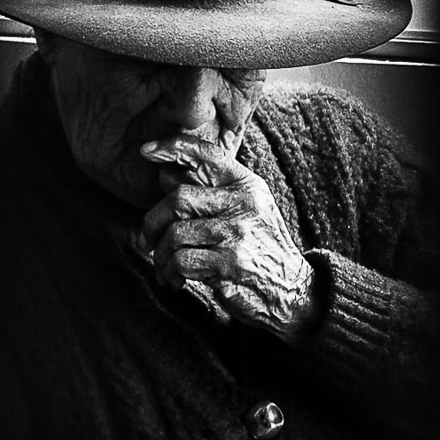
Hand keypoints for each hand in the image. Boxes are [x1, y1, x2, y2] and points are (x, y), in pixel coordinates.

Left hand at [133, 134, 319, 343]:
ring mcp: (237, 234)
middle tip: (147, 241)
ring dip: (161, 256)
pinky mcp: (230, 265)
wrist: (293, 292)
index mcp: (247, 186)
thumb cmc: (259, 250)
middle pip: (178, 199)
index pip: (207, 154)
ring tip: (165, 268)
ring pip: (175, 233)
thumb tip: (164, 174)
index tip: (146, 151)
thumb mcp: (245, 211)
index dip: (173, 147)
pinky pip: (181, 261)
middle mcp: (244, 204)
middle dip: (152, 222)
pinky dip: (170, 273)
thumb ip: (210, 192)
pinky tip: (177, 280)